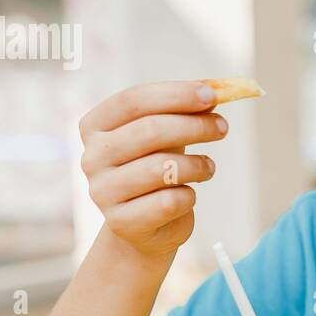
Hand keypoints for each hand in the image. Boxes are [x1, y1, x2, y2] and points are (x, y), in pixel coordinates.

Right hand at [78, 81, 227, 255]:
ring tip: (208, 167)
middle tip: (223, 127)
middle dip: (194, 126)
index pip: (133, 100)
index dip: (175, 95)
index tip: (212, 95)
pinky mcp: (121, 222)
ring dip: (197, 165)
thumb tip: (216, 90)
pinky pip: (168, 202)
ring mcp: (102, 191)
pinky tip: (188, 194)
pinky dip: (189, 196)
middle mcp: (92, 157)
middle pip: (149, 130)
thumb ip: (184, 111)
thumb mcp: (166, 134)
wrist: (146, 224)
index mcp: (95, 127)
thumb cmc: (156, 167)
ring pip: (162, 168)